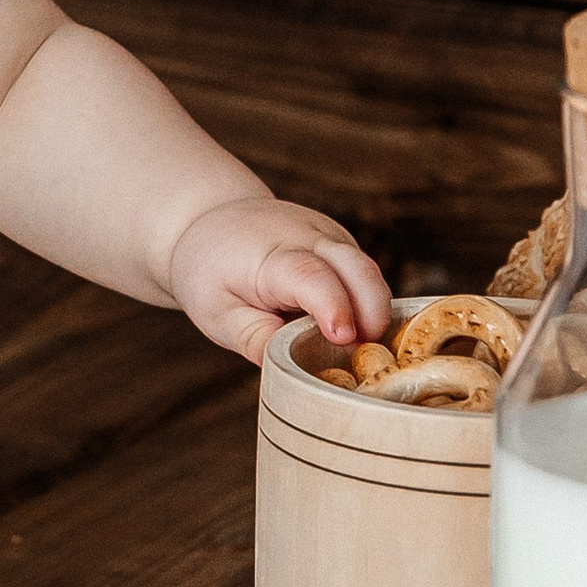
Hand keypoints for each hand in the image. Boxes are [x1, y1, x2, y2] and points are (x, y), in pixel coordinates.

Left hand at [165, 195, 390, 367]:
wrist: (212, 220)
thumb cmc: (211, 271)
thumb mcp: (216, 312)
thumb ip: (253, 337)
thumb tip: (291, 366)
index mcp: (272, 254)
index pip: (310, 276)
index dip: (333, 306)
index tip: (344, 336)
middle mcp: (309, 236)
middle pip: (357, 268)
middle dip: (375, 311)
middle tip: (372, 356)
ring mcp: (330, 237)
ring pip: (368, 273)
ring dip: (374, 313)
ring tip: (363, 354)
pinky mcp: (342, 244)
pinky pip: (363, 277)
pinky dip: (366, 305)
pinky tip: (355, 334)